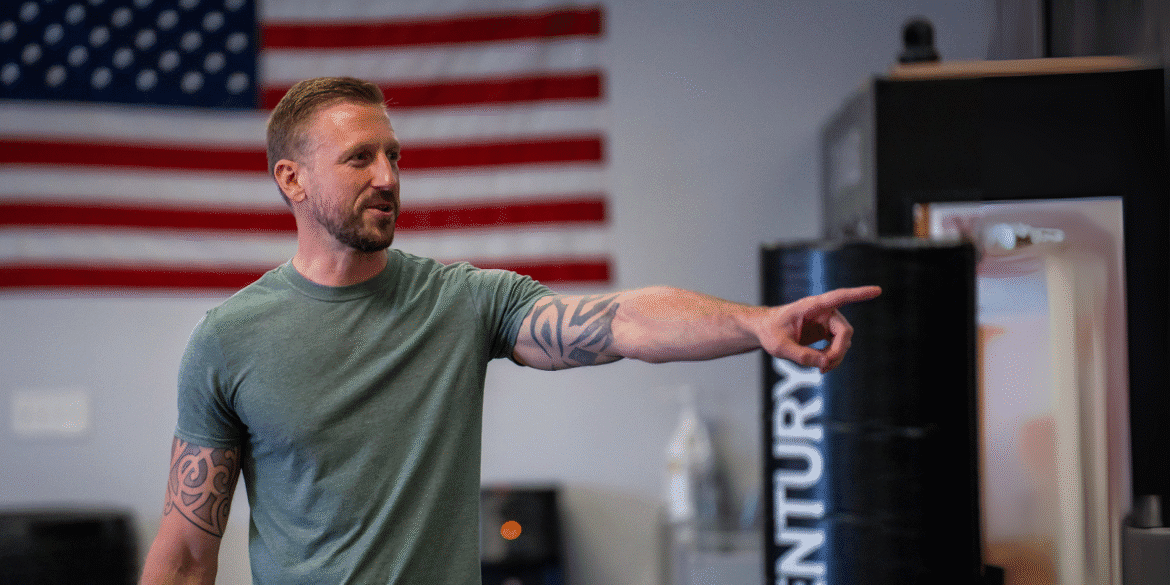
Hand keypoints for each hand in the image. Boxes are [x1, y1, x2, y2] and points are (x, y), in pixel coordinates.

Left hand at [760, 286, 880, 372]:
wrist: (764, 329)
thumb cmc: (770, 331)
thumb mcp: (779, 346)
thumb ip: (801, 356)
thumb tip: (824, 363)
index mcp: (812, 306)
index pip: (839, 297)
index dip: (859, 294)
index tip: (878, 291)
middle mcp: (823, 311)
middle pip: (844, 331)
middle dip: (838, 351)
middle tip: (824, 368)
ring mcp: (826, 321)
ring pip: (843, 341)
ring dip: (835, 357)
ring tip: (820, 369)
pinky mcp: (826, 331)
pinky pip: (838, 346)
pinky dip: (833, 358)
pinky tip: (822, 366)